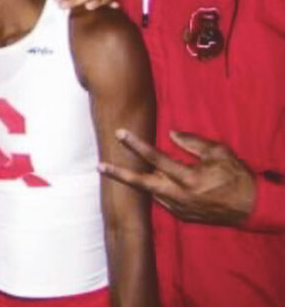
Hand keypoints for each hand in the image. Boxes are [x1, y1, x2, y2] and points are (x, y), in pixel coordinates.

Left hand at [98, 129, 255, 225]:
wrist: (250, 208)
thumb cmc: (236, 177)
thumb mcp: (219, 153)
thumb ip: (193, 142)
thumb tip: (171, 134)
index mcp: (189, 178)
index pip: (156, 159)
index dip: (137, 145)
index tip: (121, 134)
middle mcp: (180, 195)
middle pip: (142, 184)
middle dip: (119, 175)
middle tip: (100, 166)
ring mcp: (179, 208)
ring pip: (150, 192)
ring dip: (135, 181)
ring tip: (117, 169)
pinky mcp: (181, 215)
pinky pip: (161, 199)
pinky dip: (154, 189)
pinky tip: (149, 180)